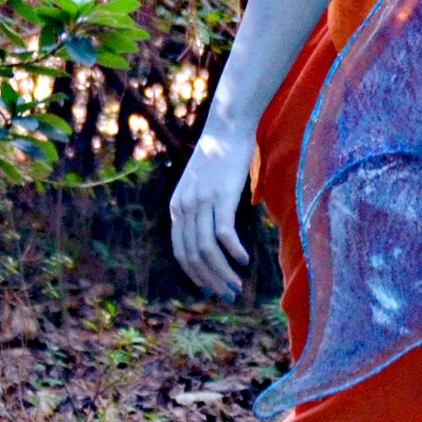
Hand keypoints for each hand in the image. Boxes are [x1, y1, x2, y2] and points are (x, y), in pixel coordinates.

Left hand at [170, 123, 253, 301]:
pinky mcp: (221, 195)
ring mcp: (202, 201)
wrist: (227, 127)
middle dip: (211, 280)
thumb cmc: (219, 157)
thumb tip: (212, 235)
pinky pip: (224, 233)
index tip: (212, 289)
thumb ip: (200, 209)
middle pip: (193, 256)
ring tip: (238, 284)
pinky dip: (233, 252)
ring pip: (207, 250)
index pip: (181, 252)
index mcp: (177, 207)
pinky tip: (244, 261)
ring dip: (222, 272)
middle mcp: (185, 207)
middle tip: (230, 294)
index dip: (196, 275)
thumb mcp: (200, 185)